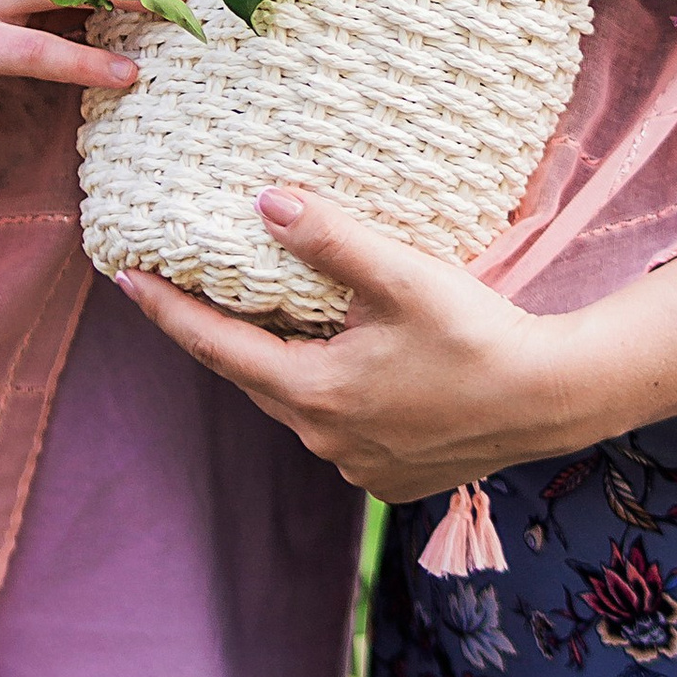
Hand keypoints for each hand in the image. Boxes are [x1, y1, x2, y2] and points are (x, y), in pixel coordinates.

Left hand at [115, 193, 676, 496]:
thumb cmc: (481, 334)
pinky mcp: (390, 474)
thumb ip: (331, 240)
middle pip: (250, 377)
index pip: (216, 347)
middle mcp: (325, 439)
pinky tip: (338, 363)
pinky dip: (323, 392)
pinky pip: (335, 427)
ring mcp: (358, 464)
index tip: (123, 280)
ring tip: (260, 318)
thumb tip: (263, 202)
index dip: (166, 311)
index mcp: (316, 393)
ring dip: (274, 364)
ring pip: (295, 404)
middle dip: (213, 334)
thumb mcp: (403, 276)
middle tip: (175, 291)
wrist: (554, 400)